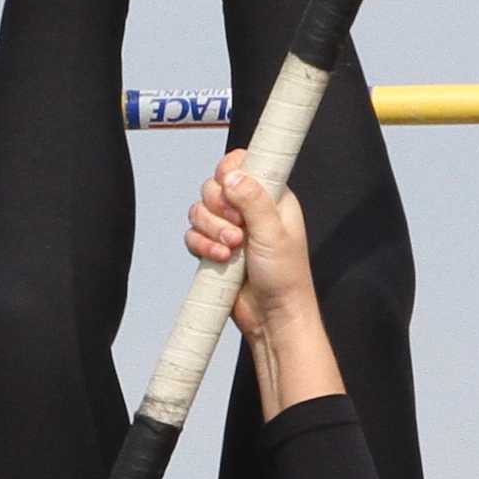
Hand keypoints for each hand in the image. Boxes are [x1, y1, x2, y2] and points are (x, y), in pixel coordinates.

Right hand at [186, 154, 318, 342]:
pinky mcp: (214, 247)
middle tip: (238, 228)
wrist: (272, 315)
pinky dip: (202, 246)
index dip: (230, 172)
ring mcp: (230, 228)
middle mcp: (249, 208)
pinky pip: (193, 235)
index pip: (243, 163)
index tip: (230, 188)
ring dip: (211, 230)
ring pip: (200, 210)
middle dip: (219, 208)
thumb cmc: (286, 277)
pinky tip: (220, 259)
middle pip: (214, 186)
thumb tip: (233, 176)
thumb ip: (254, 200)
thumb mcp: (274, 233)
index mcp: (270, 196)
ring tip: (232, 248)